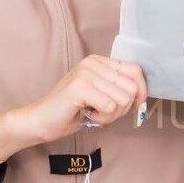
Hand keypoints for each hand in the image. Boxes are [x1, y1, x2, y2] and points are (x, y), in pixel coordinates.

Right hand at [0, 56, 147, 169]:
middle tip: (103, 113)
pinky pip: (110, 108)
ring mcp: (85, 73)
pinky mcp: (79, 87)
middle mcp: (92, 63)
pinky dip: (102, 119)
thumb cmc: (70, 112)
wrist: (40, 121)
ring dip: (111, 116)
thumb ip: (118, 90)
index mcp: (99, 61)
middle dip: (123, 109)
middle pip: (132, 88)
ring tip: (92, 113)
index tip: (135, 106)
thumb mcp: (99, 96)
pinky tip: (87, 116)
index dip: (141, 92)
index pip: (135, 70)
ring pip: (123, 100)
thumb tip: (143, 96)